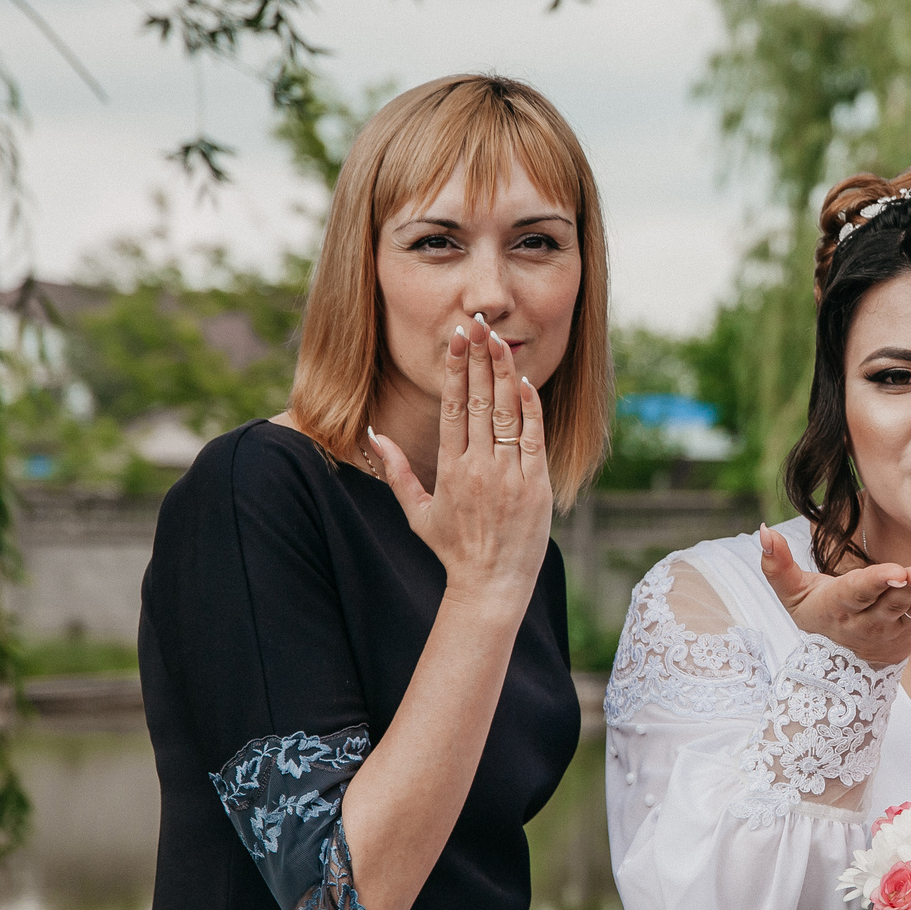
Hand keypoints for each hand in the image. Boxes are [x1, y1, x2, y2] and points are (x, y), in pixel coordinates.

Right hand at [368, 318, 554, 617]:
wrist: (491, 584)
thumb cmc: (453, 549)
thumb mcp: (416, 512)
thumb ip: (396, 471)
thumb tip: (374, 435)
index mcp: (448, 469)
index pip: (450, 407)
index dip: (453, 370)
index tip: (456, 340)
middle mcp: (478, 467)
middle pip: (476, 402)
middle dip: (477, 360)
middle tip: (477, 324)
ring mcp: (509, 475)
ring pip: (505, 414)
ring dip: (503, 374)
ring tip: (500, 341)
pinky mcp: (536, 485)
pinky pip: (533, 438)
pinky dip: (531, 409)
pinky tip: (526, 382)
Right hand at [757, 527, 910, 667]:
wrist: (844, 661)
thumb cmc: (819, 613)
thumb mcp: (792, 594)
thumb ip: (776, 565)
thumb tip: (763, 530)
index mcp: (840, 607)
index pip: (860, 592)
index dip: (878, 582)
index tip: (896, 571)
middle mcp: (870, 622)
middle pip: (894, 602)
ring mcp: (895, 629)